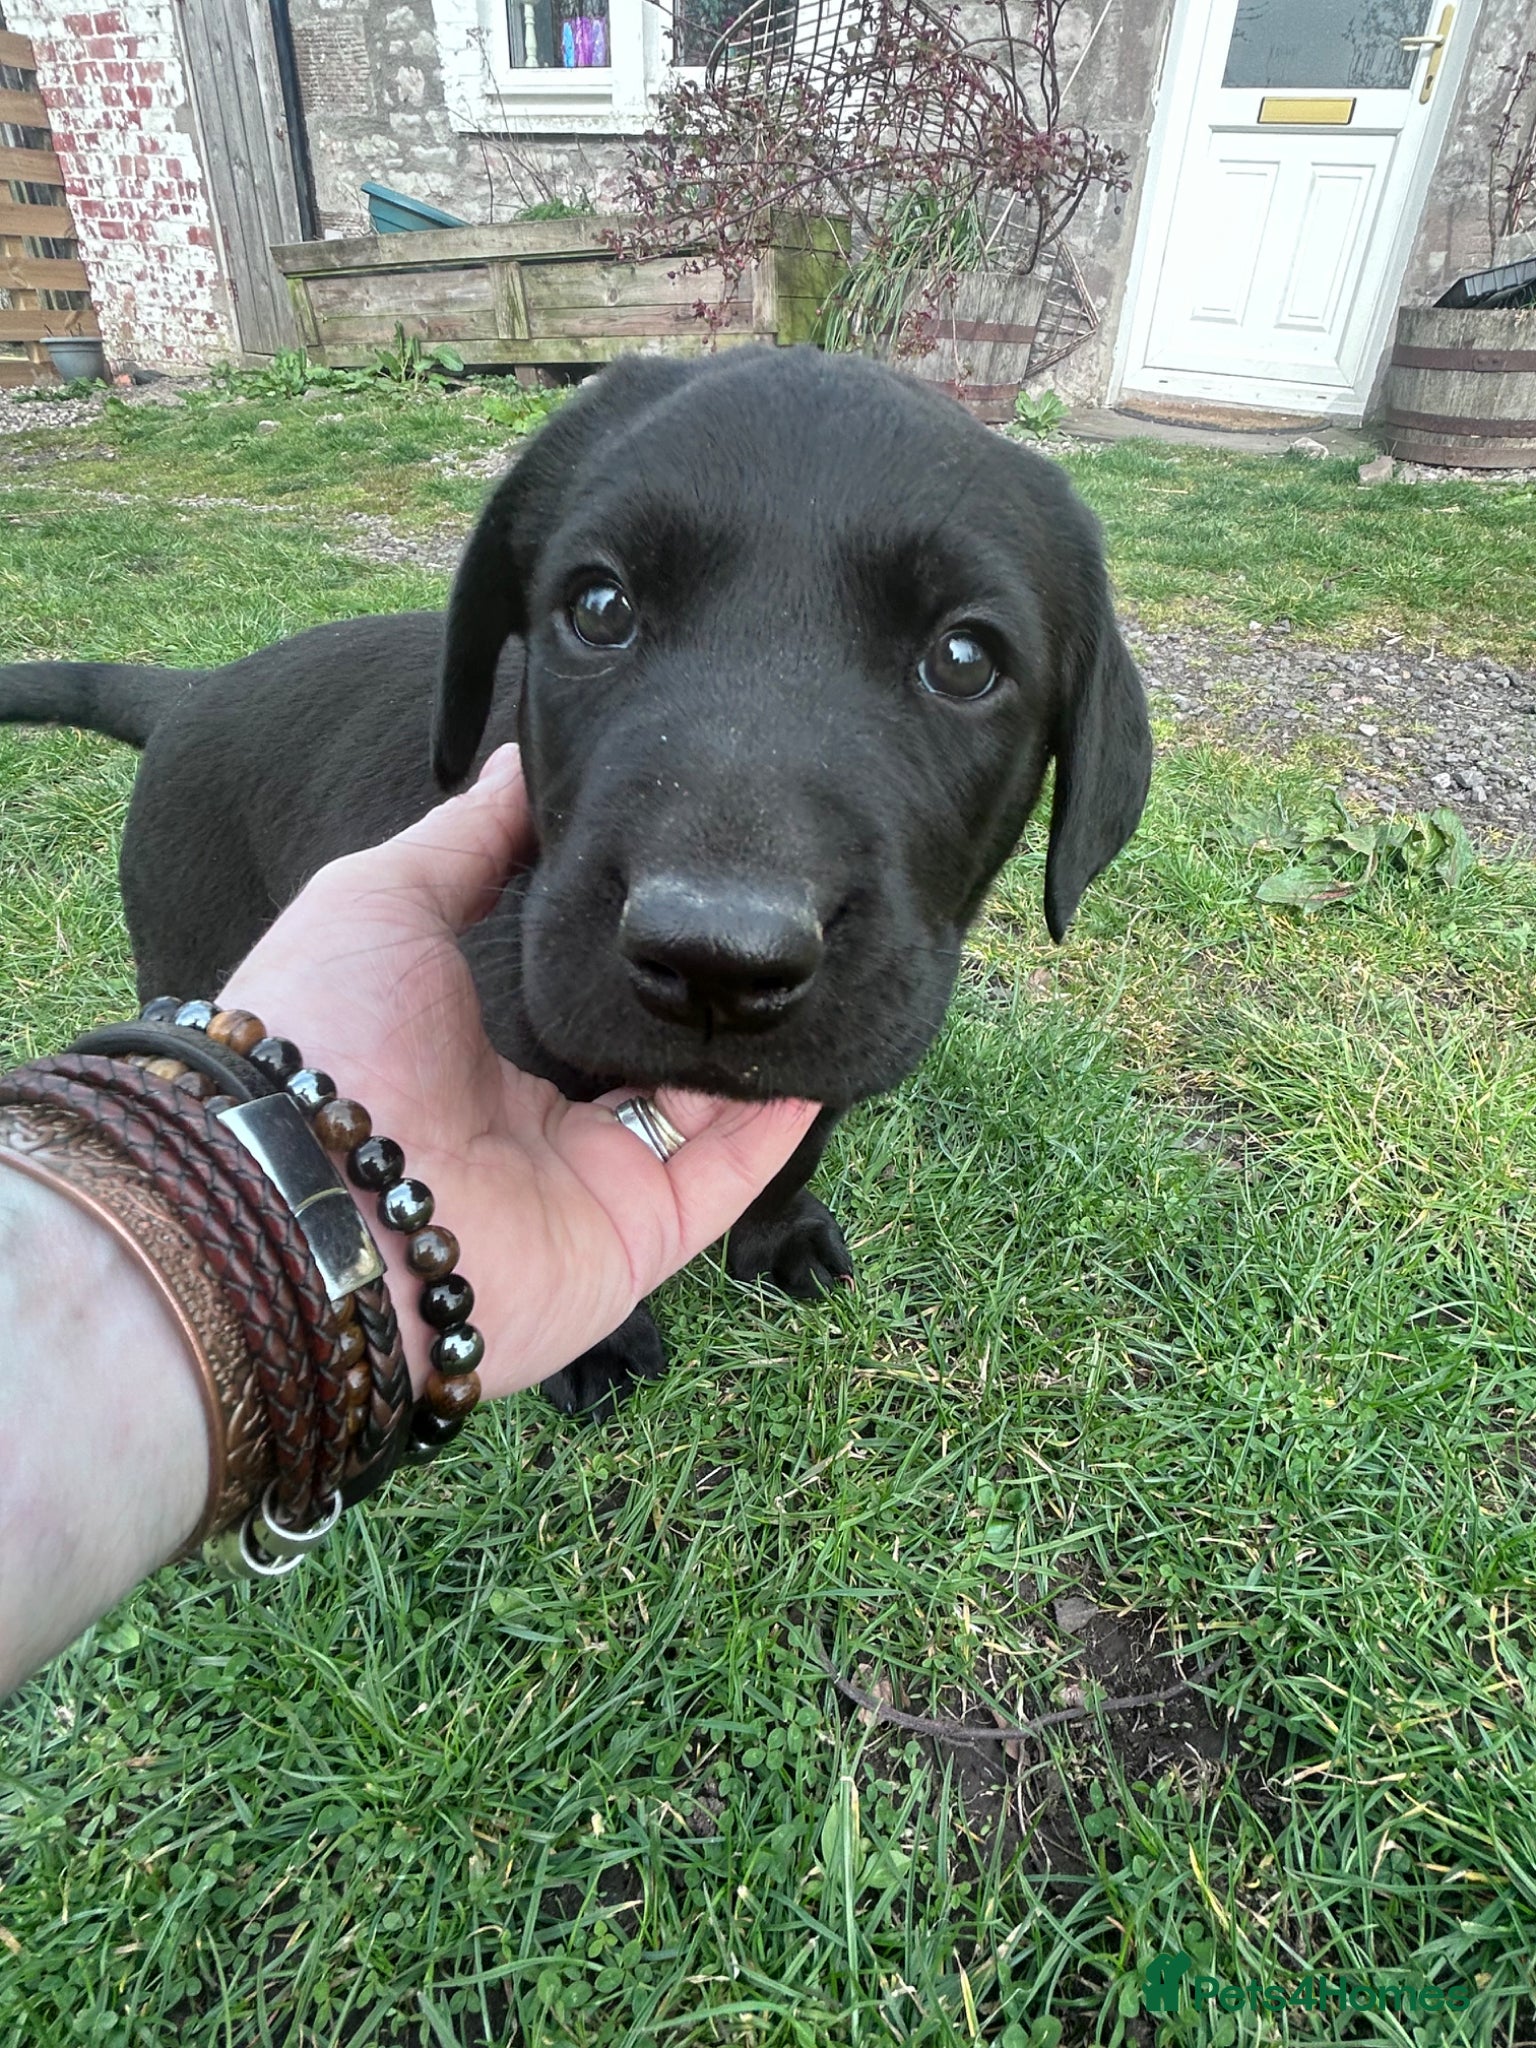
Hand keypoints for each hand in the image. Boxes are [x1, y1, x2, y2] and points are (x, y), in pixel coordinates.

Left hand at [221, 744, 820, 1396]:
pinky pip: (726, 1178)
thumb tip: (524, 755)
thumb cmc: (325, 1034)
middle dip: (714, 1000)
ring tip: (818, 970)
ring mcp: (593, 1186)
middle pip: (656, 1057)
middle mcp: (544, 1125)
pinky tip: (822, 1054)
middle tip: (779, 923)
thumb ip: (465, 837)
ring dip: (761, 1051)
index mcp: (485, 1051)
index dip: (647, 947)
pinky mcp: (635, 1240)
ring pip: (705, 1115)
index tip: (705, 878)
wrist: (300, 1189)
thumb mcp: (380, 899)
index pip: (592, 998)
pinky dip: (778, 1126)